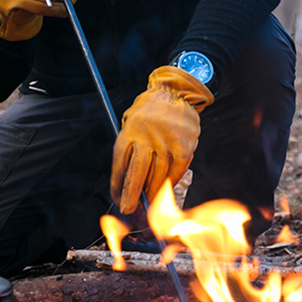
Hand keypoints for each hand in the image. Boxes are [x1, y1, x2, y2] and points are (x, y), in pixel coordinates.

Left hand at [111, 66, 214, 213]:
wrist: (174, 92)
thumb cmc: (149, 111)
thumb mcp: (130, 123)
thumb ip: (129, 149)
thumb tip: (127, 184)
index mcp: (129, 132)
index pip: (119, 166)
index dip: (118, 186)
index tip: (118, 199)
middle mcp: (146, 137)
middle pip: (137, 176)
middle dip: (131, 197)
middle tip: (129, 209)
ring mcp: (166, 143)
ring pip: (157, 178)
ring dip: (152, 193)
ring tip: (148, 199)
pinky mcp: (184, 147)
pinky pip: (175, 173)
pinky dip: (170, 183)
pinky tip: (165, 187)